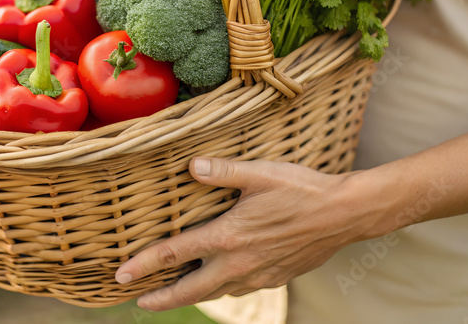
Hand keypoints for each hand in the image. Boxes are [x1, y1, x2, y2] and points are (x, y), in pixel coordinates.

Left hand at [115, 157, 376, 310]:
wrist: (345, 215)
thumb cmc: (302, 189)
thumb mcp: (259, 173)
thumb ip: (222, 171)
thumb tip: (190, 166)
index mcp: (227, 236)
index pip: (173, 254)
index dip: (143, 265)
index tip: (121, 275)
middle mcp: (239, 262)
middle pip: (190, 290)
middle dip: (161, 298)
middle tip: (139, 302)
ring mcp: (258, 274)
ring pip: (216, 292)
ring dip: (191, 294)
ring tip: (173, 291)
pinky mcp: (276, 278)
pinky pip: (241, 288)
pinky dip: (223, 287)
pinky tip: (221, 279)